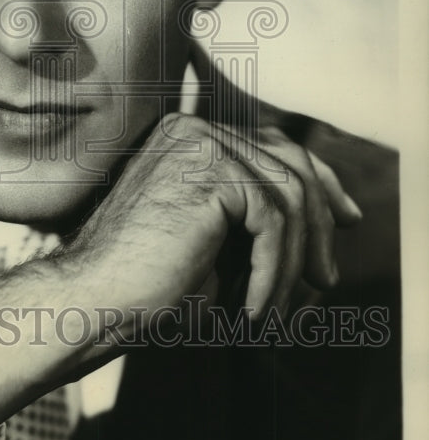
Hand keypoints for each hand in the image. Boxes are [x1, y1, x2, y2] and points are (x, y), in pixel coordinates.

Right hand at [62, 113, 361, 322]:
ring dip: (294, 262)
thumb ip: (255, 219)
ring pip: (289, 196)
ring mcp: (199, 143)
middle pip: (292, 162)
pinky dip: (272, 274)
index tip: (347, 222)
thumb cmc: (143, 284)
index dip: (321, 182)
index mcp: (187, 137)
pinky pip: (272, 222)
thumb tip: (333, 220)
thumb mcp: (213, 243)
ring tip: (277, 310)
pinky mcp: (208, 171)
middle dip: (322, 221)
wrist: (91, 299)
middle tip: (327, 277)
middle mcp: (193, 129)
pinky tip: (252, 310)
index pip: (274, 146)